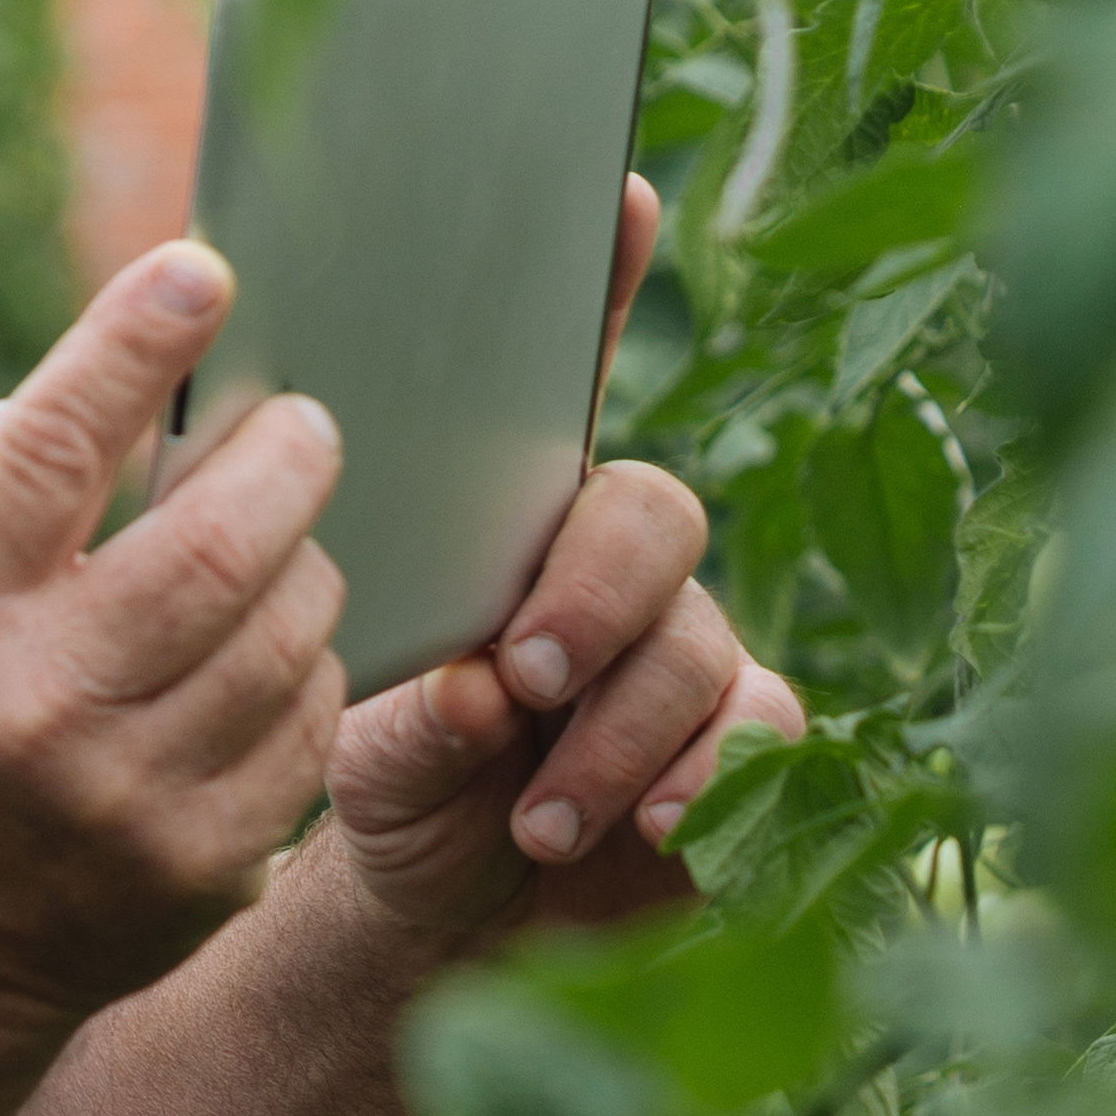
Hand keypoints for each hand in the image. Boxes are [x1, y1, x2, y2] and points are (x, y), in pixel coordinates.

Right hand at [0, 242, 349, 1036]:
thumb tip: (54, 395)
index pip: (51, 450)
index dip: (135, 346)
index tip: (203, 272)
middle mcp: (35, 705)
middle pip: (214, 545)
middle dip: (284, 455)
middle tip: (301, 422)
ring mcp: (128, 797)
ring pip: (286, 630)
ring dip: (306, 559)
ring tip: (280, 540)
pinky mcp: (203, 866)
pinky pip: (309, 724)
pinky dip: (307, 667)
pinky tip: (270, 651)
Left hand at [318, 180, 803, 951]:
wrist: (442, 922)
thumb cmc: (396, 783)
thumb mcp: (356, 731)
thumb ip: (400, 704)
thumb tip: (474, 692)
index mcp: (506, 515)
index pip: (554, 379)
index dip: (598, 281)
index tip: (618, 193)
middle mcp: (609, 563)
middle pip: (652, 512)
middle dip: (590, 593)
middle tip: (522, 674)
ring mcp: (683, 646)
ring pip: (697, 639)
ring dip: (613, 732)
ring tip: (536, 818)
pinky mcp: (737, 742)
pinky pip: (759, 732)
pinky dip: (700, 783)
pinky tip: (649, 828)